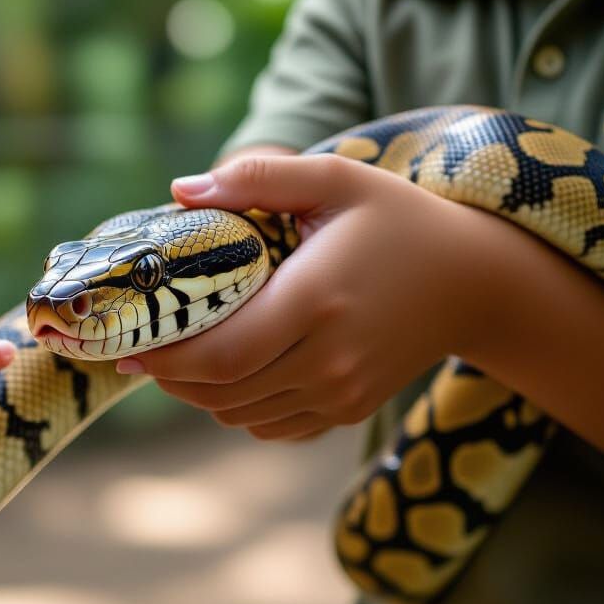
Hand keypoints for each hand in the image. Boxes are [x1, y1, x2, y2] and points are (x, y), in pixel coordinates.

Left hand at [117, 154, 483, 439]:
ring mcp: (340, 393)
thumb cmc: (398, 222)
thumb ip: (258, 178)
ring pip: (240, 413)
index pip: (218, 354)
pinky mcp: (347, 410)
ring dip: (200, 394)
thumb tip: (181, 189)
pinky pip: (271, 425)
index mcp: (316, 301)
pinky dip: (237, 408)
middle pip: (220, 391)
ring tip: (178, 361)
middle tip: (140, 354)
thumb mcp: (337, 179)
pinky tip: (229, 376)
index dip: (165, 358)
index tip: (130, 345)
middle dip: (171, 378)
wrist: (473, 283)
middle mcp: (328, 359)